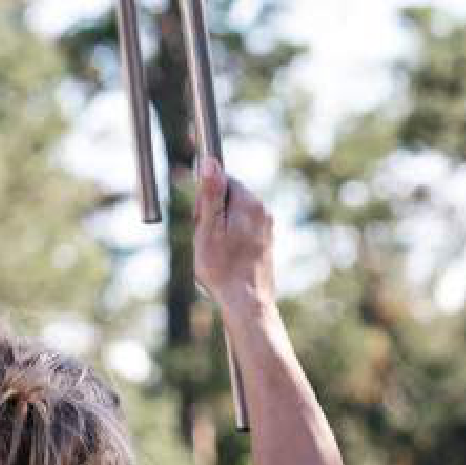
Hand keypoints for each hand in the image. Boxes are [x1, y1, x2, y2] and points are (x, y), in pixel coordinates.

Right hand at [192, 158, 275, 311]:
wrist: (247, 302)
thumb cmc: (223, 268)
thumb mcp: (208, 227)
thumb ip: (210, 194)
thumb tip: (210, 162)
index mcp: (250, 203)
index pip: (222, 179)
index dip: (205, 197)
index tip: (199, 217)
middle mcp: (263, 211)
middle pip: (228, 196)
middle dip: (211, 213)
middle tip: (205, 237)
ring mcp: (266, 227)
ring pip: (232, 215)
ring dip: (218, 228)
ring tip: (214, 251)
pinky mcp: (265, 242)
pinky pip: (240, 230)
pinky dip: (228, 239)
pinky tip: (225, 258)